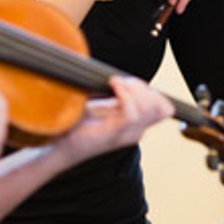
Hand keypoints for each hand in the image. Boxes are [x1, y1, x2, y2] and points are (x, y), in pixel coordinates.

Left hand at [50, 76, 173, 173]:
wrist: (60, 143)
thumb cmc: (78, 123)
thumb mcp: (103, 105)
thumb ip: (120, 96)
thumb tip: (126, 80)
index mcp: (136, 125)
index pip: (163, 108)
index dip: (150, 90)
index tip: (128, 82)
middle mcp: (136, 131)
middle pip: (158, 105)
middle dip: (141, 87)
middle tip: (120, 81)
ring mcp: (126, 135)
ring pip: (147, 108)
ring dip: (132, 89)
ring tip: (115, 82)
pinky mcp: (113, 134)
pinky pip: (132, 114)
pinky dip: (125, 95)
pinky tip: (114, 85)